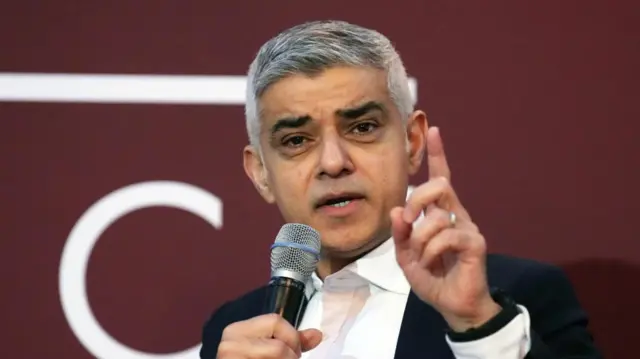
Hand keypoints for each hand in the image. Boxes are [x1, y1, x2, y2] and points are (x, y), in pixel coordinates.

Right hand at [217, 313, 322, 357]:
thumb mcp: (267, 348)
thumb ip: (291, 341)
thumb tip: (316, 335)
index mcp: (236, 330)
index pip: (276, 321)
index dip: (292, 337)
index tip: (293, 351)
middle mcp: (229, 344)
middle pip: (278, 347)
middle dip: (290, 356)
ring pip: (277, 357)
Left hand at [390, 127, 500, 331]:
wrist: (452, 305)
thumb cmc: (432, 278)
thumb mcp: (406, 256)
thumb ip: (400, 234)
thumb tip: (397, 209)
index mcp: (441, 213)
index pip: (440, 178)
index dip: (437, 154)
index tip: (433, 129)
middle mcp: (456, 214)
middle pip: (438, 185)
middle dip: (416, 200)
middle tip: (408, 221)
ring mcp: (468, 226)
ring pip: (438, 215)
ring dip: (420, 239)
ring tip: (422, 258)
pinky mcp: (475, 242)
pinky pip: (446, 236)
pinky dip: (430, 251)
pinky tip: (432, 263)